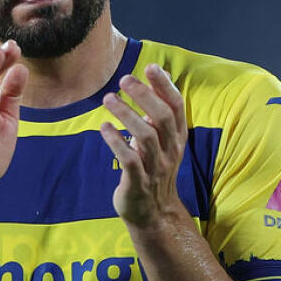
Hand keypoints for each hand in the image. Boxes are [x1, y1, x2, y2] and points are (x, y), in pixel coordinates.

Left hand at [99, 64, 188, 226]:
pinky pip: (129, 160)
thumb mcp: (164, 140)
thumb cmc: (155, 168)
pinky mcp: (138, 183)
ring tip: (108, 99)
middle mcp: (170, 151)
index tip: (150, 67)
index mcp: (177, 138)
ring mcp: (155, 168)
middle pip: (162, 118)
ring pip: (145, 136)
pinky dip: (116, 141)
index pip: (176, 107)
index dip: (165, 86)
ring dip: (126, 114)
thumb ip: (160, 110)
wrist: (154, 214)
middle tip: (125, 79)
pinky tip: (104, 127)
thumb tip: (161, 73)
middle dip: (144, 95)